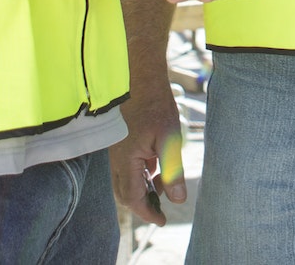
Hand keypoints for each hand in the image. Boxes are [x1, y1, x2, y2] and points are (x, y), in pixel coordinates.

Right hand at [110, 82, 184, 225]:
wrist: (140, 75)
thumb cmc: (155, 104)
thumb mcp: (169, 139)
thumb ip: (172, 171)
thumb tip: (178, 199)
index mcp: (126, 160)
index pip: (132, 197)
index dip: (148, 212)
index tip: (163, 220)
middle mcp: (116, 158)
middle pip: (124, 193)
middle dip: (143, 204)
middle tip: (162, 210)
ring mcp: (116, 149)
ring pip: (125, 180)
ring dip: (142, 188)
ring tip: (163, 187)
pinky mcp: (120, 141)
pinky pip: (126, 167)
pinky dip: (140, 174)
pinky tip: (156, 168)